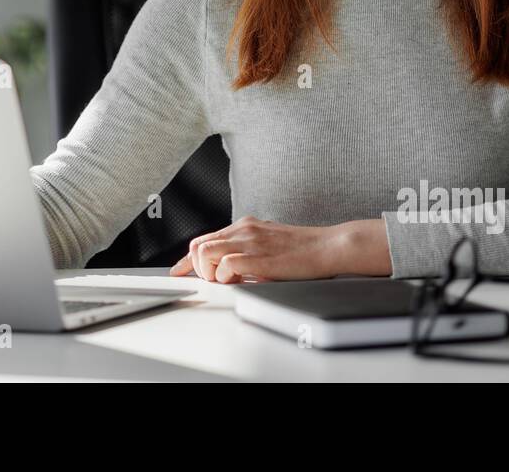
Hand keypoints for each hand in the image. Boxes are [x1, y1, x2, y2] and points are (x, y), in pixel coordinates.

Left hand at [168, 215, 377, 282]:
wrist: (328, 246)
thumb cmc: (303, 250)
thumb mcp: (269, 244)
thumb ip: (248, 250)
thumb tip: (230, 268)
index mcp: (245, 226)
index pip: (204, 239)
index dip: (188, 259)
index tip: (179, 271)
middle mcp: (243, 230)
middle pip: (199, 245)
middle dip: (196, 267)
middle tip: (207, 282)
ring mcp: (250, 241)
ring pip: (207, 252)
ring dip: (208, 272)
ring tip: (224, 282)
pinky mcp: (259, 257)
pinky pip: (226, 265)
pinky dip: (224, 276)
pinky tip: (236, 282)